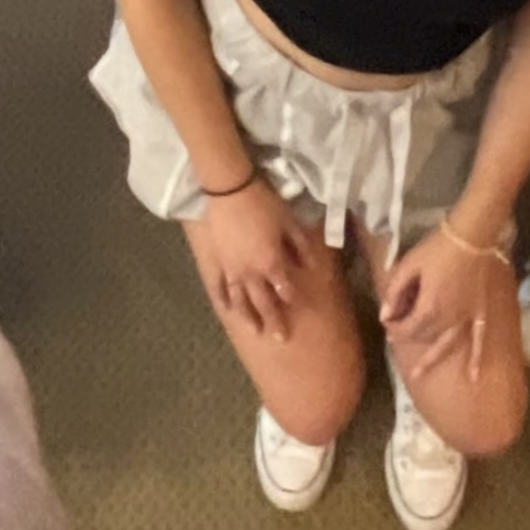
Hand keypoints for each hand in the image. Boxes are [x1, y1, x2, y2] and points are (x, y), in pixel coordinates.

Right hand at [188, 179, 321, 343]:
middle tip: (281, 339)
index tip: (297, 310)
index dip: (290, 299)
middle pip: (264, 302)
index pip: (284, 288)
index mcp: (272, 263)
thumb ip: (301, 247)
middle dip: (274, 320)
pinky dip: (224, 301)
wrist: (230, 191)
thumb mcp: (290, 222)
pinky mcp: (217, 263)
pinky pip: (219, 288)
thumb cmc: (264, 204)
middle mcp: (252, 273)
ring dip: (249, 317)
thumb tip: (311, 266)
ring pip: (241, 301)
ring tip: (256, 331)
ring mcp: (232, 271)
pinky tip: (227, 311)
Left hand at [379, 225, 506, 383]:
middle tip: (397, 334)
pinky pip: (479, 341)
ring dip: (431, 360)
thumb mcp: (409, 265)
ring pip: (445, 346)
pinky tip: (475, 377)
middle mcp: (447, 320)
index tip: (388, 321)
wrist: (472, 237)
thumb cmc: (438, 248)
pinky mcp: (480, 314)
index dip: (394, 327)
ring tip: (418, 375)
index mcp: (428, 308)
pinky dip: (477, 360)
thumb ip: (395, 292)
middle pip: (423, 336)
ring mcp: (465, 319)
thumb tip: (384, 316)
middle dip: (408, 336)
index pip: (406, 329)